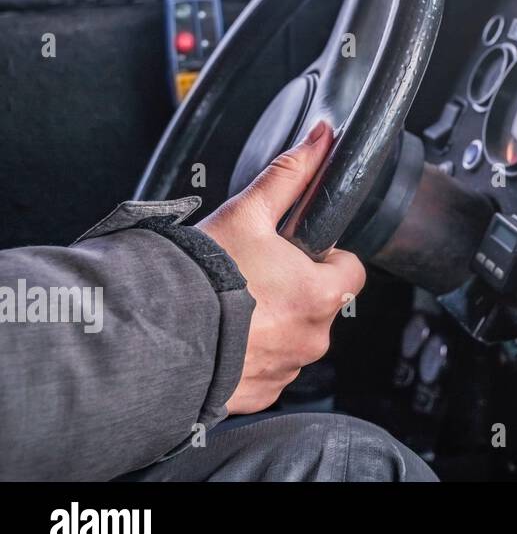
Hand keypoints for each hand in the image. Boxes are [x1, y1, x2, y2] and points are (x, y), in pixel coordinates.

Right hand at [198, 119, 365, 413]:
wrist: (151, 339)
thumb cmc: (201, 277)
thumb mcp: (247, 213)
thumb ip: (289, 175)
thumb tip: (321, 139)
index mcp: (322, 293)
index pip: (349, 269)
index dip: (323, 255)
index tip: (293, 251)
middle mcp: (313, 337)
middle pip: (318, 303)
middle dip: (292, 288)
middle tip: (252, 276)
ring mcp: (286, 370)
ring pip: (292, 337)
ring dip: (270, 323)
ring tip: (230, 307)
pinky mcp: (259, 394)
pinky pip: (266, 368)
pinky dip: (249, 354)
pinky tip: (221, 336)